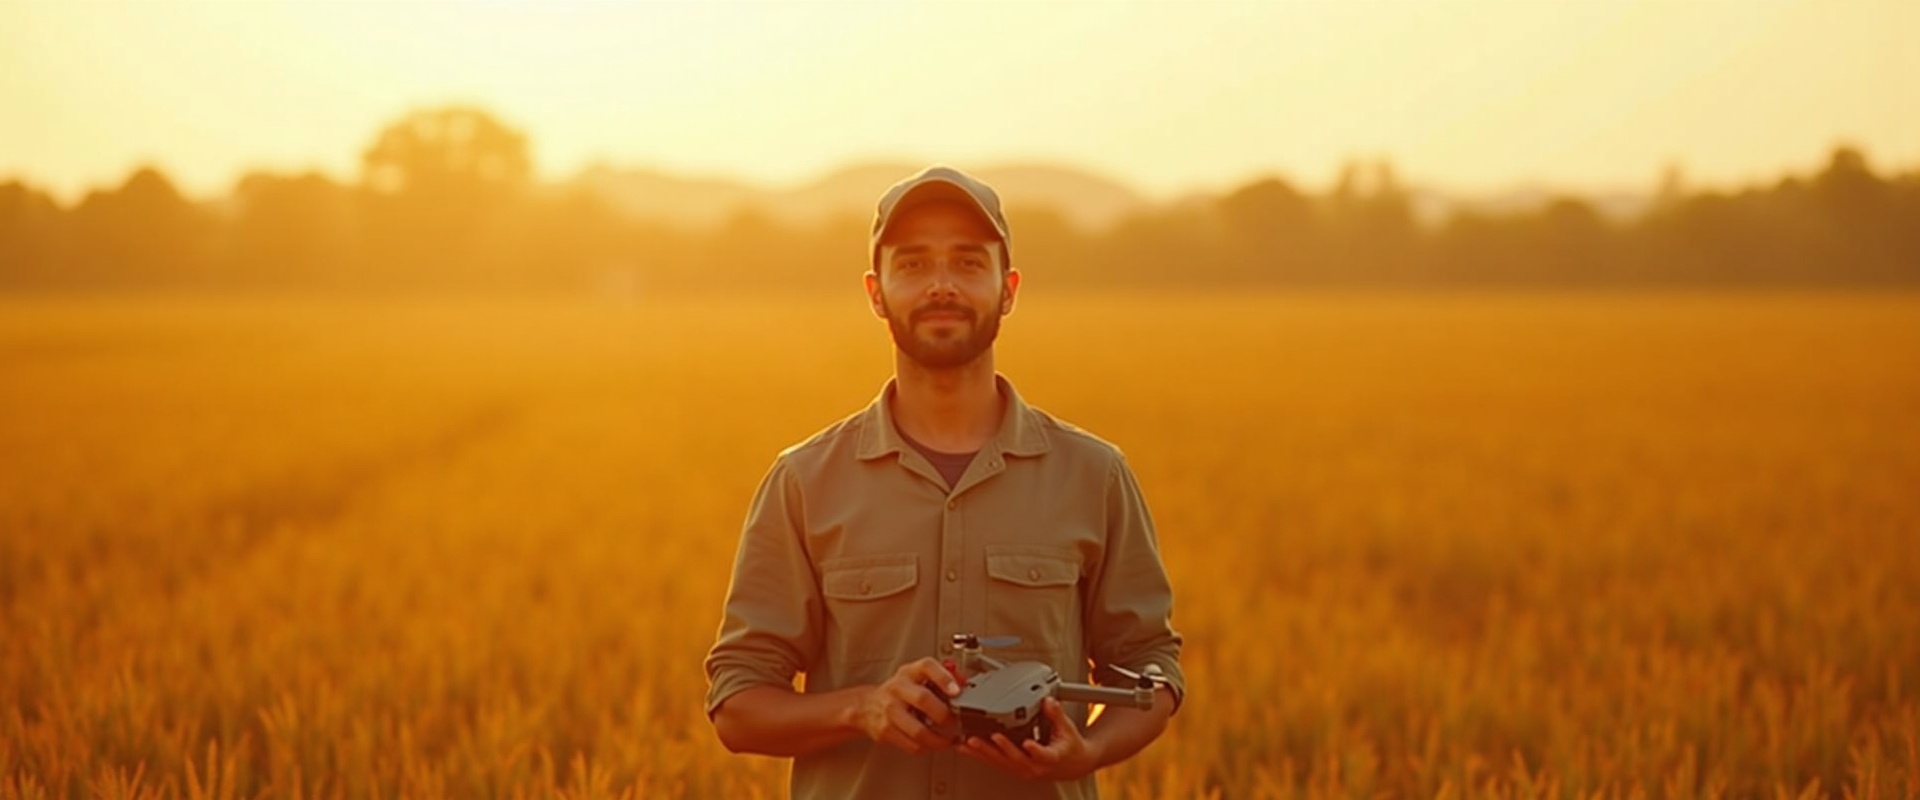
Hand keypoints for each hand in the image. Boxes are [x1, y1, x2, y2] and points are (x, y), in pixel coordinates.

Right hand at [851, 657, 961, 754]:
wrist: (868, 706)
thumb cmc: (900, 692)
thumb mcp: (918, 677)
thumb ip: (943, 678)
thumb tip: (964, 684)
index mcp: (910, 672)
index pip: (927, 667)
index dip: (944, 678)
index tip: (957, 691)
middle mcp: (898, 688)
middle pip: (923, 699)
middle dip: (945, 715)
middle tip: (957, 723)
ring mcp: (890, 710)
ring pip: (919, 730)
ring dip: (939, 739)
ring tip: (950, 740)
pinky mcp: (885, 730)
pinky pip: (911, 745)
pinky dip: (927, 748)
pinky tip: (934, 744)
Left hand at [959, 697, 1100, 780]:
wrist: (1072, 765)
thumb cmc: (1069, 748)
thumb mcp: (1068, 729)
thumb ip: (1056, 714)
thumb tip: (1048, 701)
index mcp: (1051, 757)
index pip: (1043, 755)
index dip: (1034, 750)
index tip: (1028, 743)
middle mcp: (1034, 766)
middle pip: (1014, 758)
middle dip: (998, 748)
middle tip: (984, 739)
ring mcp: (1022, 769)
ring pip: (1000, 762)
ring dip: (982, 753)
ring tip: (967, 744)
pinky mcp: (1013, 768)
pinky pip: (994, 762)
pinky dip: (980, 754)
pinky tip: (966, 748)